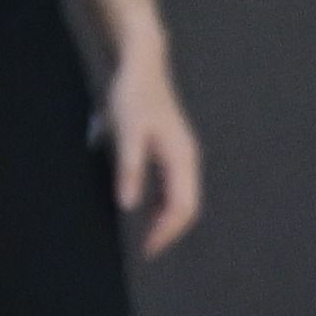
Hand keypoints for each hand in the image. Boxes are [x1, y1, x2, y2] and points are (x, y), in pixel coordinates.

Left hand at [101, 49, 206, 255]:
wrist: (142, 64)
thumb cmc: (134, 96)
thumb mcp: (127, 133)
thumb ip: (129, 169)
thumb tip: (128, 205)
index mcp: (181, 158)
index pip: (183, 207)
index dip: (166, 232)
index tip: (147, 250)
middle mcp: (188, 160)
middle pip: (188, 206)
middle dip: (170, 231)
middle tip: (146, 250)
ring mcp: (182, 155)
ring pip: (182, 197)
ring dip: (166, 219)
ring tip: (145, 236)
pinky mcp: (172, 150)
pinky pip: (174, 186)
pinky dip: (162, 205)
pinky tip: (144, 209)